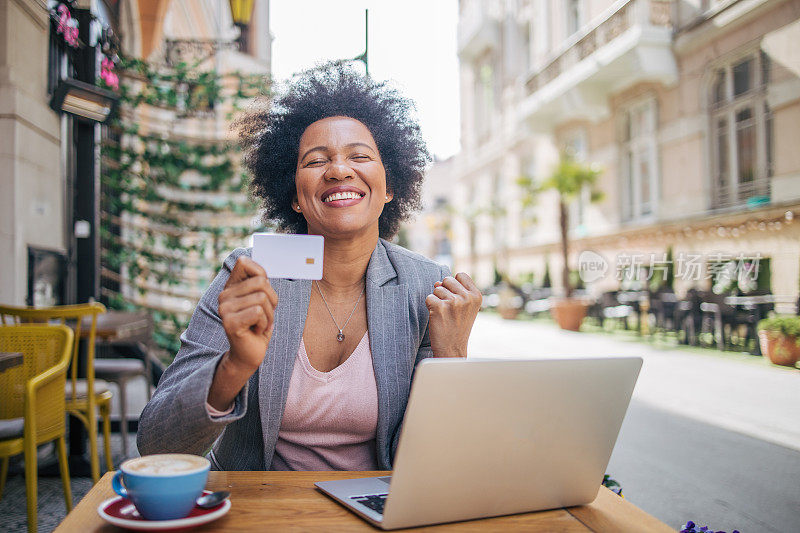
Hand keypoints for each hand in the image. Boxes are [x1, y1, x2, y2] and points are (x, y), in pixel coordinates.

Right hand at [218, 257, 277, 372]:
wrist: (249, 354)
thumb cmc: (258, 325)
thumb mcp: (261, 301)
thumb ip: (260, 284)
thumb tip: (264, 272)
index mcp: (231, 287)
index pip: (244, 262)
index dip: (261, 273)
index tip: (264, 292)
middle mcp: (224, 296)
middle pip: (261, 282)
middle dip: (272, 300)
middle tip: (265, 315)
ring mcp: (225, 309)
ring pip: (262, 298)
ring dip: (269, 315)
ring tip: (260, 324)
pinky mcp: (230, 322)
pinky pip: (259, 312)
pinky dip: (265, 324)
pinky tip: (256, 331)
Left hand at [425, 273, 481, 356]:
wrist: (452, 348)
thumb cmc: (458, 327)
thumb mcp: (466, 308)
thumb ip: (456, 291)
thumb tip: (437, 283)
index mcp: (476, 296)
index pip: (461, 275)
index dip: (454, 285)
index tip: (456, 299)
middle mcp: (467, 297)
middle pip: (447, 279)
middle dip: (444, 291)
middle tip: (449, 309)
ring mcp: (453, 302)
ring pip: (437, 289)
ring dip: (437, 300)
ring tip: (444, 314)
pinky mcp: (440, 307)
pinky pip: (429, 298)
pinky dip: (429, 306)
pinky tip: (437, 317)